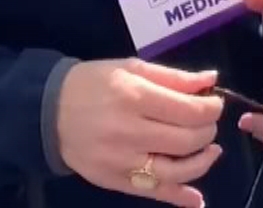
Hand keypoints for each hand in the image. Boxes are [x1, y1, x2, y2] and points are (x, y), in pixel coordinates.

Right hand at [55, 58, 224, 207]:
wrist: (48, 112)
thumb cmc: (94, 83)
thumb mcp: (131, 68)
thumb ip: (174, 77)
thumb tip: (212, 80)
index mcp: (134, 97)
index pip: (189, 111)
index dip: (212, 109)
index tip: (214, 104)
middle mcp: (129, 132)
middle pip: (186, 140)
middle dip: (208, 131)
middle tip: (207, 123)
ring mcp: (121, 161)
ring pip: (175, 171)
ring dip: (202, 162)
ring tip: (210, 150)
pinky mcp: (114, 181)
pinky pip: (153, 192)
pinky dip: (179, 198)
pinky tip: (197, 198)